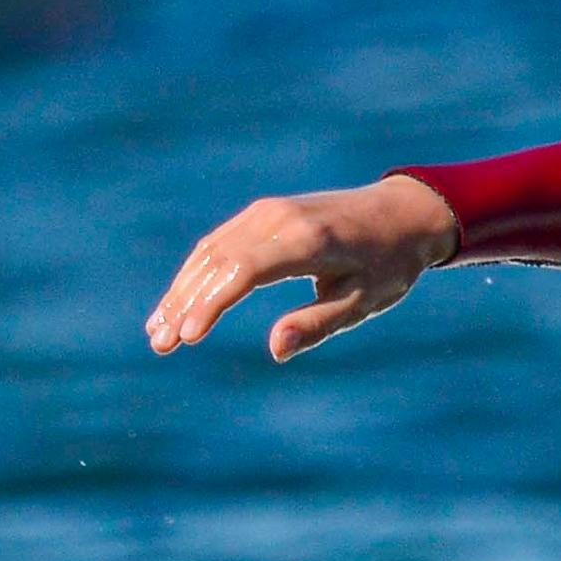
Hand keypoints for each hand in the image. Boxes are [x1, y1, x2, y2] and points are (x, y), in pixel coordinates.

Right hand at [144, 174, 459, 361]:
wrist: (402, 213)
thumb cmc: (388, 265)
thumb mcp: (363, 302)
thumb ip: (318, 324)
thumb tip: (276, 349)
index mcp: (306, 241)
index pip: (243, 271)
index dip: (212, 304)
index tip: (189, 337)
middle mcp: (279, 219)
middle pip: (216, 261)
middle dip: (184, 304)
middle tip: (159, 346)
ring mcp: (268, 212)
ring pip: (210, 252)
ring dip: (181, 290)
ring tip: (157, 331)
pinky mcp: (264, 214)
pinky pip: (220, 243)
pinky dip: (196, 273)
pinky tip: (180, 301)